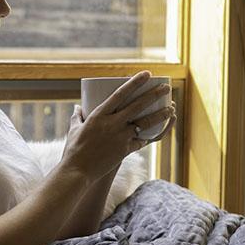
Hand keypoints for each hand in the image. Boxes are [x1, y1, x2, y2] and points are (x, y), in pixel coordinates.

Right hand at [61, 71, 175, 181]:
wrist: (77, 171)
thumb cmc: (73, 149)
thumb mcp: (73, 129)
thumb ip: (76, 116)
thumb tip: (76, 107)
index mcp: (99, 115)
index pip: (120, 93)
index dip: (135, 82)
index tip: (147, 74)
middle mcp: (112, 123)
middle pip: (138, 105)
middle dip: (154, 94)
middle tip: (166, 87)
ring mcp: (120, 137)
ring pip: (145, 123)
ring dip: (160, 115)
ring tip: (171, 108)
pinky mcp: (124, 150)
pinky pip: (140, 142)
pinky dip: (146, 138)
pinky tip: (152, 135)